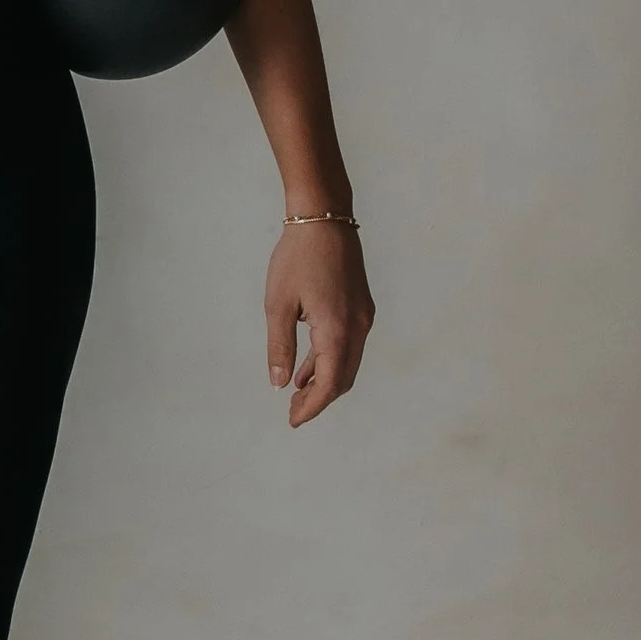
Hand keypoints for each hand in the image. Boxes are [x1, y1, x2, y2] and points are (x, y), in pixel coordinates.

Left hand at [265, 221, 373, 425]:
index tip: (293, 420)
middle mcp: (358, 328)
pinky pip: (348, 345)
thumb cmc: (297, 258)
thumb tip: (279, 382)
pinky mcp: (360, 307)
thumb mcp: (278, 304)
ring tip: (296, 394)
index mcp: (338, 330)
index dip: (312, 406)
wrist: (323, 219)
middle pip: (343, 378)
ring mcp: (363, 317)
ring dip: (324, 380)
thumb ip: (280, 347)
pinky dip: (329, 360)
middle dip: (319, 398)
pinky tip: (308, 367)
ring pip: (347, 362)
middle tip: (293, 411)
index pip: (329, 384)